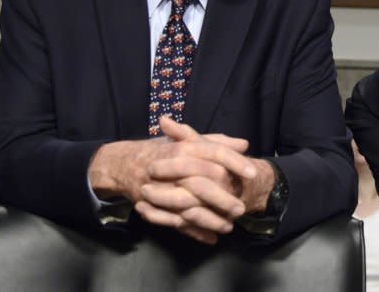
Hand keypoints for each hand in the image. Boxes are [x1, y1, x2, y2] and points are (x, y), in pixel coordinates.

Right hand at [89, 116, 256, 242]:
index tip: (253, 173)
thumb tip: (244, 144)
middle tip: (241, 208)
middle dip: (224, 198)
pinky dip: (194, 232)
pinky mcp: (154, 207)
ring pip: (189, 208)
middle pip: (203, 183)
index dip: (235, 162)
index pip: (215, 153)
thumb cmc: (164, 151)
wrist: (126, 164)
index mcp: (185, 147)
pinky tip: (211, 237)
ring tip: (228, 227)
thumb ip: (217, 142)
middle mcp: (173, 168)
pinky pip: (176, 222)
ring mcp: (162, 189)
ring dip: (210, 219)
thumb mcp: (189, 141)